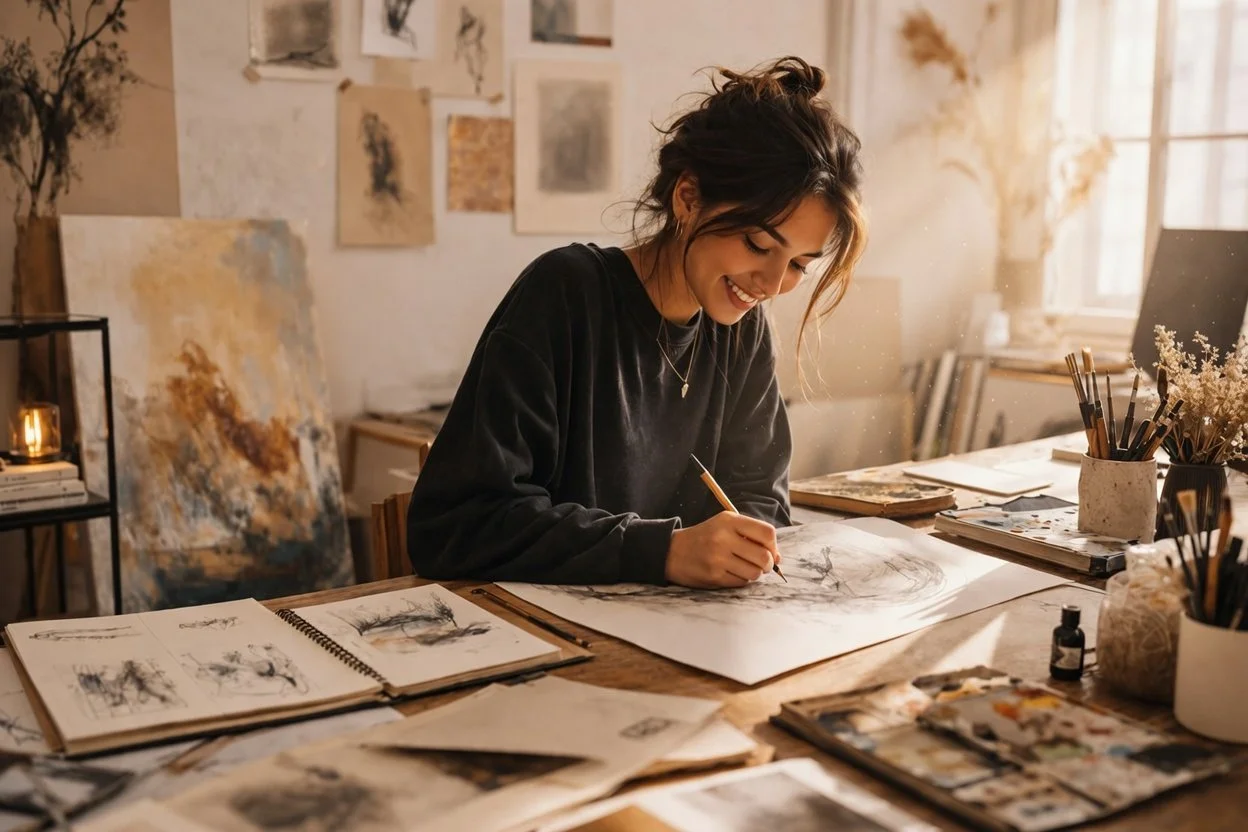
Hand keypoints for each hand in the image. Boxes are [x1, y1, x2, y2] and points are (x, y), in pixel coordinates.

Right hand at [664, 512, 780, 587]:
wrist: (672, 552)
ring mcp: (718, 558)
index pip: (767, 533)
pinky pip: (741, 582)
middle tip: (762, 565)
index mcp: (729, 521)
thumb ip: (752, 536)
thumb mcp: (725, 526)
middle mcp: (723, 538)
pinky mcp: (714, 576)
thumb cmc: (705, 537)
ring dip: (755, 574)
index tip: (770, 551)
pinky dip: (742, 580)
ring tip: (745, 568)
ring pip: (755, 573)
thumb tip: (779, 557)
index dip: (774, 546)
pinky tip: (732, 573)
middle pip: (764, 556)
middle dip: (769, 564)